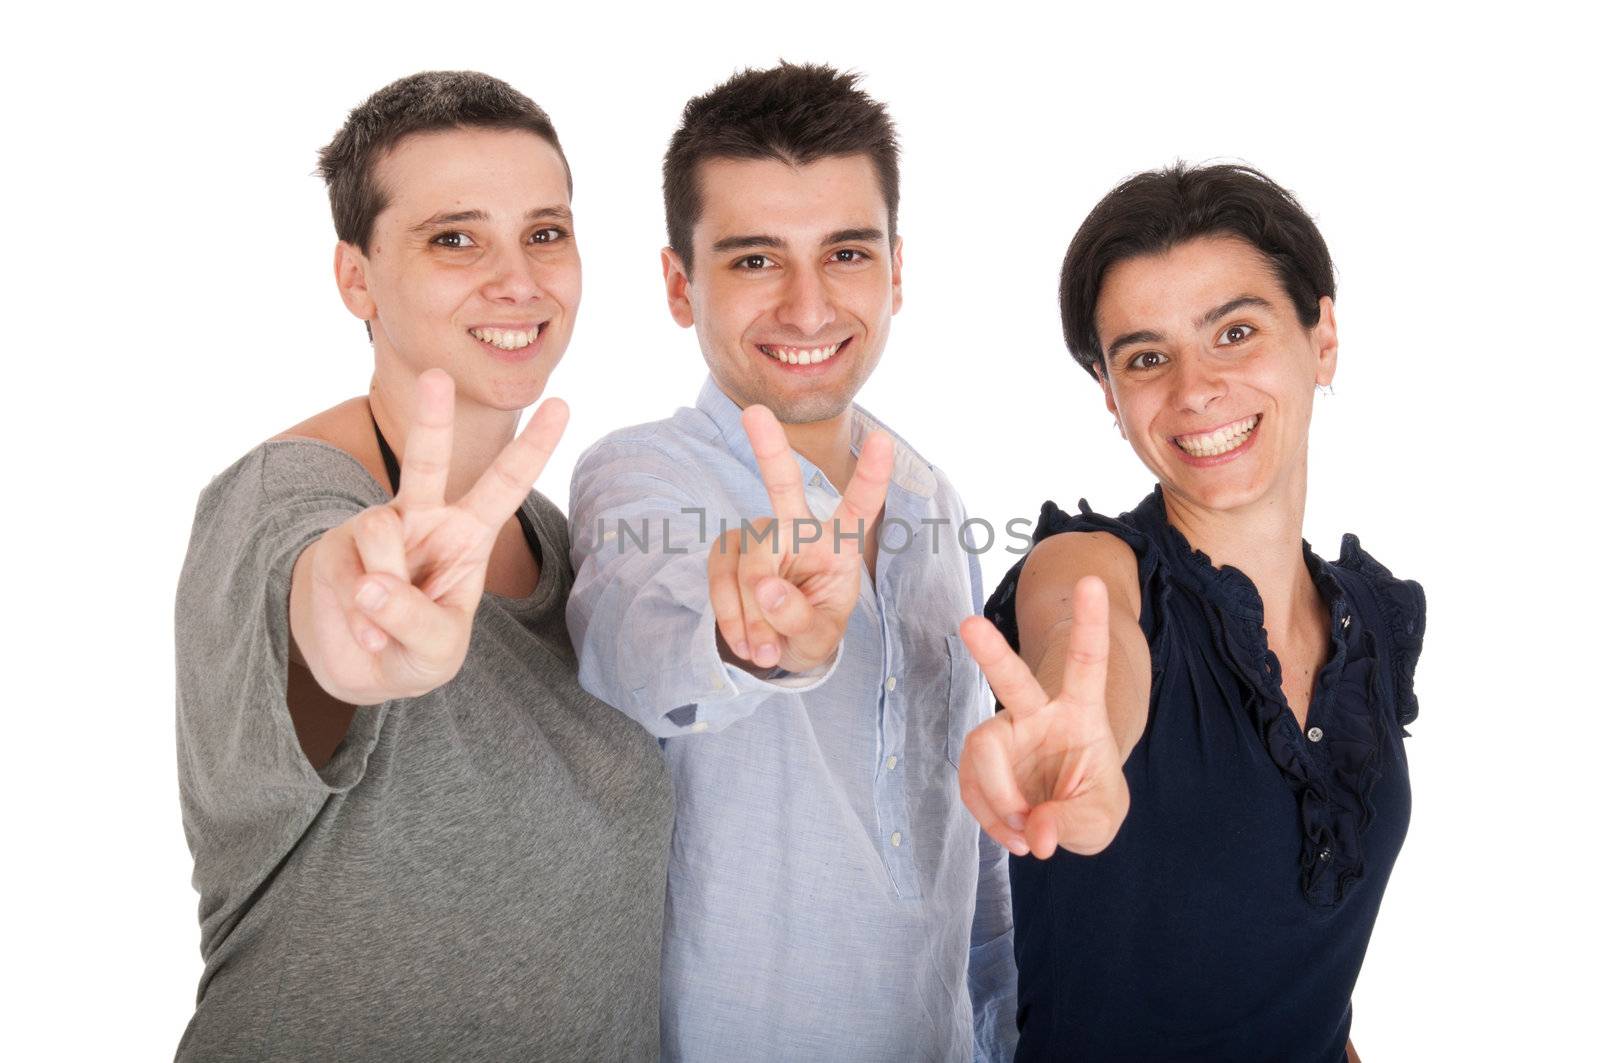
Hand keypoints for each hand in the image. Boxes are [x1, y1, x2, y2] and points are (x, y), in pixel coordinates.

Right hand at [290, 369, 567, 703]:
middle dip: (432, 420)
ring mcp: (378, 529)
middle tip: (435, 377)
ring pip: (380, 531)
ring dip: (384, 591)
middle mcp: (425, 519)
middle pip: (428, 461)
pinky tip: (364, 631)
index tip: (561, 403)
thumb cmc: (414, 650)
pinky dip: (359, 614)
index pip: (506, 485)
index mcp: (469, 535)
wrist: (357, 667)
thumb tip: (372, 583)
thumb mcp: (435, 652)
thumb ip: (416, 622)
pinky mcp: (337, 548)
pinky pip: (348, 570)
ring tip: (385, 627)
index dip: (533, 448)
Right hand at [707, 404, 892, 673]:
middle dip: (769, 448)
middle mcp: (799, 526)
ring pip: (751, 566)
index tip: (882, 441)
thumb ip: (798, 617)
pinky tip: (745, 641)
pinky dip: (731, 618)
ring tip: (766, 651)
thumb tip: (763, 589)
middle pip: (783, 487)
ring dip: (754, 618)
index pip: (859, 507)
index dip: (871, 476)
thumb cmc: (808, 632)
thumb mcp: (817, 637)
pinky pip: (722, 580)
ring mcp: (759, 533)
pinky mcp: (726, 548)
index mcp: (839, 544)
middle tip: (753, 412)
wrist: (770, 649)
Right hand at [957, 576, 1129, 858]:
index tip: (1093, 582)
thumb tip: (1035, 831)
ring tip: (1025, 835)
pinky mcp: (980, 761)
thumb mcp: (1100, 820)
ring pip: (981, 750)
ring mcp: (1003, 735)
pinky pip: (970, 785)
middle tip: (968, 624)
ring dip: (998, 798)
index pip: (1086, 662)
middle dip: (991, 651)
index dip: (1088, 624)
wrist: (1061, 816)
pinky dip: (989, 818)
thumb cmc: (1088, 802)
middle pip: (1011, 679)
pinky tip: (1013, 835)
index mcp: (1080, 711)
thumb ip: (1073, 823)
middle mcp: (1036, 713)